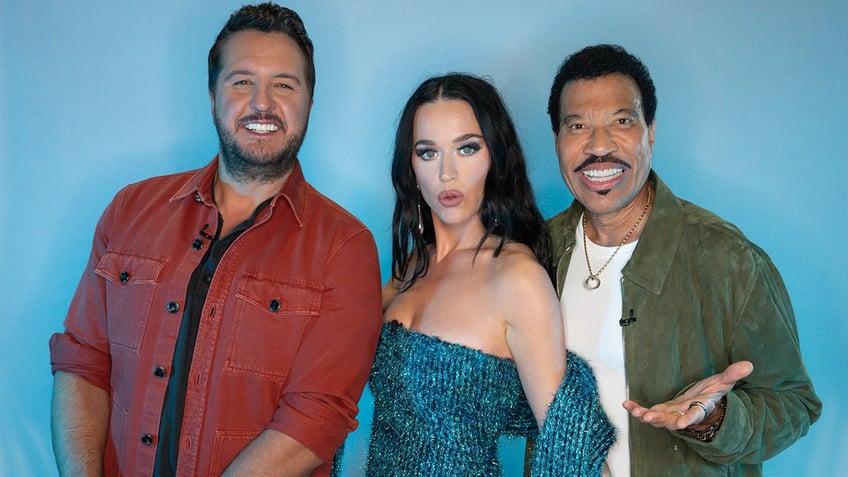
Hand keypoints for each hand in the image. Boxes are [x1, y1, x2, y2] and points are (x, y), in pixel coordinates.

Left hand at [621, 361, 752, 430]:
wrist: (702, 403)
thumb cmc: (712, 394)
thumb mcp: (723, 383)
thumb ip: (733, 375)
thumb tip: (748, 365)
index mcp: (699, 409)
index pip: (695, 415)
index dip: (689, 419)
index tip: (683, 424)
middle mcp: (684, 415)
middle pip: (672, 421)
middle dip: (661, 420)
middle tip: (649, 418)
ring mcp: (671, 415)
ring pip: (657, 419)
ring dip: (646, 416)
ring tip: (636, 412)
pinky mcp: (661, 411)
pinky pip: (647, 412)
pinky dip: (637, 409)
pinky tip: (627, 404)